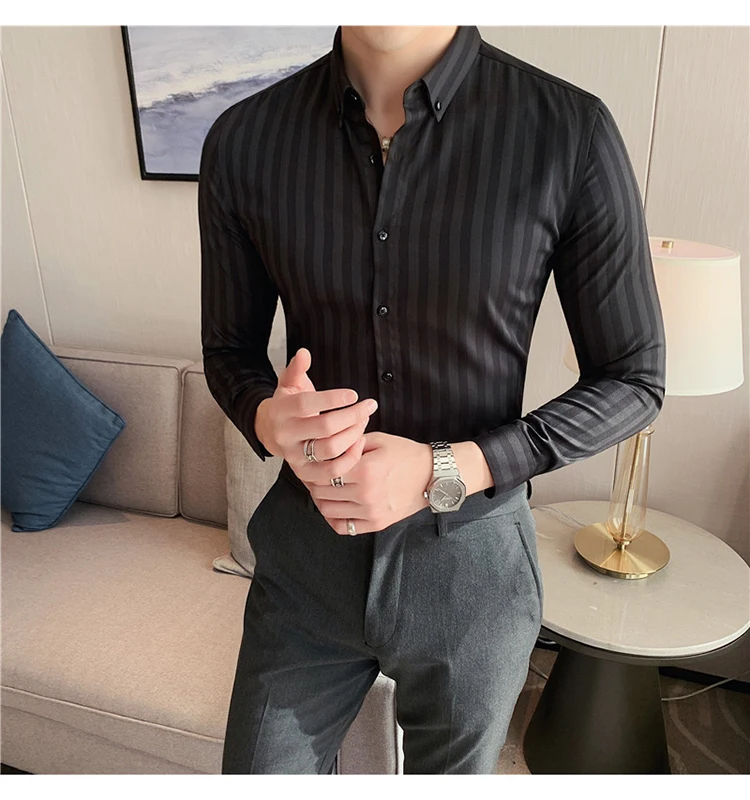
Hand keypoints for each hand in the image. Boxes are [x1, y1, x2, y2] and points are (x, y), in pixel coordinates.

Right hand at [254, 348, 377, 481]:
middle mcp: (286, 435)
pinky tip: (359, 442)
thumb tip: (304, 353)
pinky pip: (331, 472)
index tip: (354, 394)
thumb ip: (296, 368)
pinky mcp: (304, 473)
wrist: (270, 432)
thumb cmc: (287, 405)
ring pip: (330, 449)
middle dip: (352, 416)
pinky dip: (349, 459)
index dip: (332, 399)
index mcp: (281, 411)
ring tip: (364, 422)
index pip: (307, 404)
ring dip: (353, 435)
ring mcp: (295, 456)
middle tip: (368, 407)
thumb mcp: (288, 384)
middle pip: (324, 427)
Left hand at [304, 431, 433, 534]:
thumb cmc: (407, 455)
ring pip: (328, 511)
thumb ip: (352, 441)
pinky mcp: (376, 524)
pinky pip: (344, 527)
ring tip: (323, 490)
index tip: (313, 462)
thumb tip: (331, 443)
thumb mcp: (379, 440)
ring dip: (321, 500)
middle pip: (323, 491)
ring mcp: (370, 512)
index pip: (325, 470)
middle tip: (313, 476)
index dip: (315, 465)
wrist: (432, 476)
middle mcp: (365, 493)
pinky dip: (334, 518)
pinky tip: (335, 506)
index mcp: (365, 470)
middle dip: (314, 482)